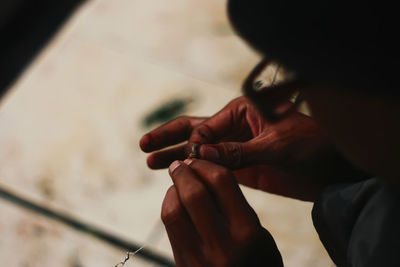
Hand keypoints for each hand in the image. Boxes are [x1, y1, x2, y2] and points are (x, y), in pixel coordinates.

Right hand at [141, 96, 364, 200]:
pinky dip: (198, 173)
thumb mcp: (277, 144)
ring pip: (202, 153)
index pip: (206, 127)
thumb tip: (199, 155)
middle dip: (169, 139)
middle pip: (195, 133)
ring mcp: (238, 148)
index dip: (194, 144)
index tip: (191, 161)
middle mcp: (236, 127)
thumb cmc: (314, 144)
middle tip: (144, 146)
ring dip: (178, 157)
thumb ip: (238, 151)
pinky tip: (181, 177)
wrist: (335, 167)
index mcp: (243, 110)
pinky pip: (215, 169)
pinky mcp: (243, 167)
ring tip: (151, 163)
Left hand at [162, 159, 282, 266]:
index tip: (199, 159)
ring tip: (177, 183)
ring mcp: (198, 258)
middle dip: (184, 172)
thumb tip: (206, 176)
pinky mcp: (183, 264)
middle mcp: (222, 245)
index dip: (207, 165)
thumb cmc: (258, 263)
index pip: (222, 183)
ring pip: (173, 210)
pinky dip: (169, 207)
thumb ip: (235, 207)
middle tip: (181, 164)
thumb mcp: (259, 235)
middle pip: (193, 194)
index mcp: (247, 233)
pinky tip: (175, 202)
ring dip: (172, 190)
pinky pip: (169, 228)